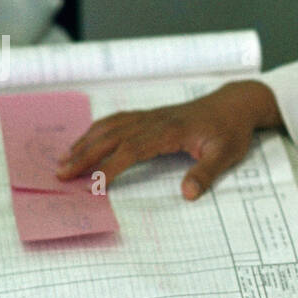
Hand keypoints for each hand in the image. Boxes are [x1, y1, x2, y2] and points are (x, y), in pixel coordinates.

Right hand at [55, 80, 283, 198]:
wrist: (236, 103)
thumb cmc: (231, 130)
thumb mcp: (226, 155)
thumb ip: (206, 174)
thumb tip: (188, 194)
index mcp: (170, 131)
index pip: (132, 149)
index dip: (111, 166)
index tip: (93, 184)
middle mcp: (155, 121)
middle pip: (112, 137)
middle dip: (85, 155)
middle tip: (61, 173)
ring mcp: (151, 116)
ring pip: (110, 126)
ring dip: (85, 141)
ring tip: (64, 159)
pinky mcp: (151, 116)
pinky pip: (118, 120)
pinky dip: (97, 130)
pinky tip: (85, 140)